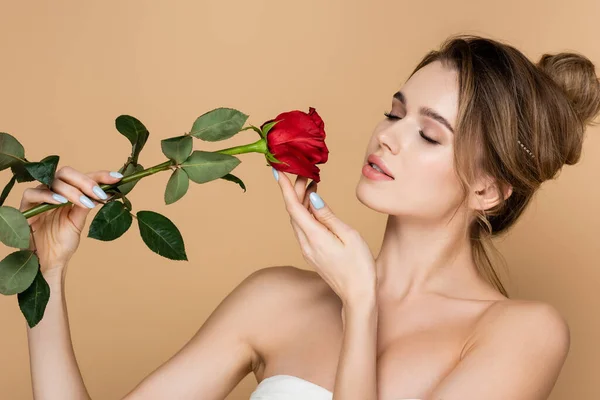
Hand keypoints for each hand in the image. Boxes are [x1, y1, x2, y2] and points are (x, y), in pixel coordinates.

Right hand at [19, 166, 122, 275]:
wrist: (49, 259)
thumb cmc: (63, 240)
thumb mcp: (79, 221)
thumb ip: (87, 205)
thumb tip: (104, 191)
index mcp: (69, 192)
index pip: (84, 176)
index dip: (101, 175)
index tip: (118, 178)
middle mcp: (54, 190)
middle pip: (67, 173)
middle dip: (86, 182)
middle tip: (100, 193)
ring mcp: (39, 196)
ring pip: (54, 181)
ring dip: (72, 190)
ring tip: (85, 202)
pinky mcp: (26, 206)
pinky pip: (33, 194)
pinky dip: (48, 195)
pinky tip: (61, 202)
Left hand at [272, 168, 376, 307]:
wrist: (358, 295)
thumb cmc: (359, 266)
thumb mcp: (349, 236)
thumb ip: (329, 216)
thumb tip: (314, 198)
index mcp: (314, 237)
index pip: (294, 207)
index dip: (285, 188)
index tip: (277, 171)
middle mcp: (306, 244)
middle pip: (294, 212)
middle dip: (296, 190)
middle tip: (304, 171)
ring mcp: (307, 250)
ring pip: (298, 220)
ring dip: (301, 201)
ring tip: (310, 183)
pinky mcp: (312, 254)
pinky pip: (304, 229)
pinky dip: (306, 213)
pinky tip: (314, 206)